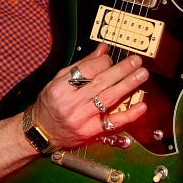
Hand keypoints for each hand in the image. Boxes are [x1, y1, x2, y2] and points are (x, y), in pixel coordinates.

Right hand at [32, 44, 147, 148]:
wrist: (41, 131)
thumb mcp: (58, 80)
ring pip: (109, 99)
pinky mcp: (90, 132)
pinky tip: (141, 105)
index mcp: (61, 88)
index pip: (87, 70)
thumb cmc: (50, 104)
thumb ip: (82, 65)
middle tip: (136, 61)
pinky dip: (129, 114)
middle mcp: (71, 103)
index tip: (111, 58)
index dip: (103, 62)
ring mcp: (81, 119)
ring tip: (141, 75)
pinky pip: (112, 122)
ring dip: (128, 86)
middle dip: (121, 70)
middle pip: (101, 83)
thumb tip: (102, 50)